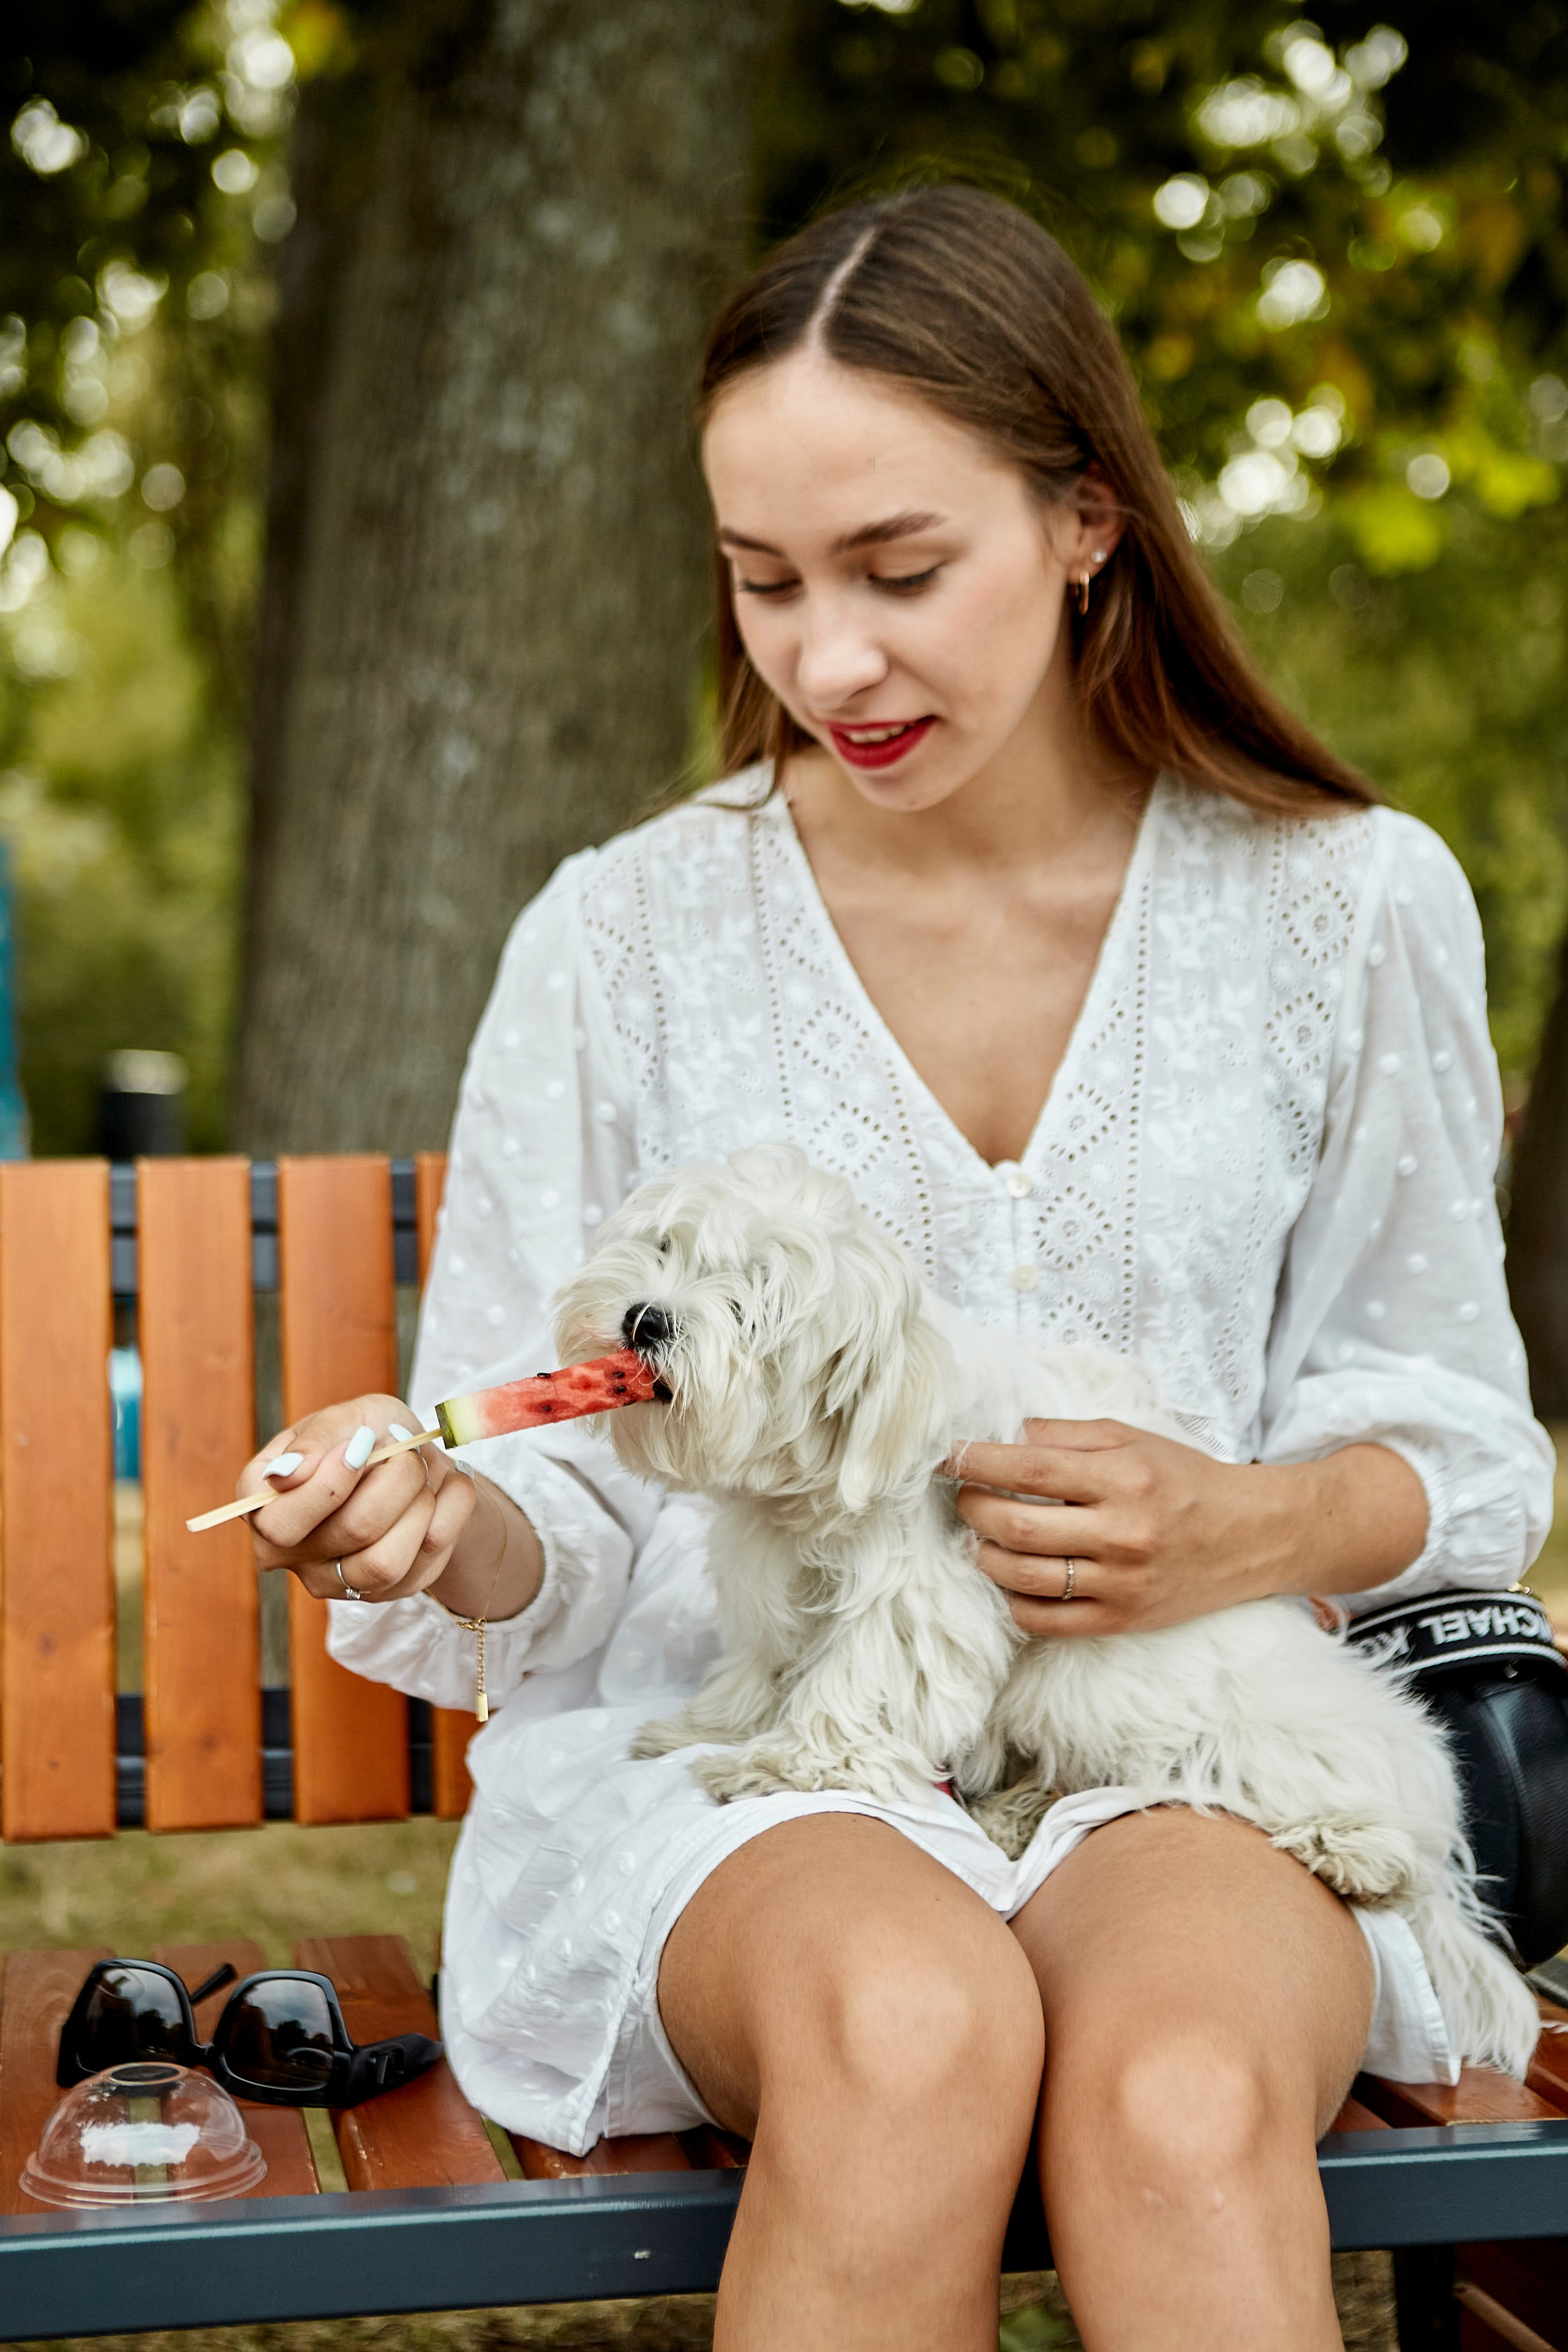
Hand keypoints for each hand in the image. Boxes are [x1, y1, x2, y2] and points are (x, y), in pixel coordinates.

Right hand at [243, 1394, 478, 1603]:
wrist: (418, 1464)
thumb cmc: (372, 1435)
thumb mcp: (348, 1416)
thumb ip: (315, 1439)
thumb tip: (284, 1475)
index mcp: (260, 1502)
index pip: (279, 1523)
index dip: (330, 1484)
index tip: (363, 1444)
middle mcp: (285, 1551)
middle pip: (351, 1532)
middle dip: (397, 1480)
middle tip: (407, 1452)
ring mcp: (330, 1580)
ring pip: (386, 1563)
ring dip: (421, 1506)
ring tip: (424, 1475)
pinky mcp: (380, 1593)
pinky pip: (424, 1565)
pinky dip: (449, 1516)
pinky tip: (446, 1490)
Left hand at [946, 1420, 1427, 1637]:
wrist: (1254, 1535)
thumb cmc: (1186, 1480)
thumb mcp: (1133, 1437)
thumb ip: (1067, 1435)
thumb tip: (1005, 1436)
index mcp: (1124, 1478)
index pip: (1029, 1468)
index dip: (977, 1461)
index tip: (948, 1455)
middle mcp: (1121, 1532)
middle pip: (1016, 1525)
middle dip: (973, 1507)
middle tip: (963, 1494)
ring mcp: (1120, 1582)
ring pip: (1021, 1576)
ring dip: (984, 1554)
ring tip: (981, 1535)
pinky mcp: (1121, 1620)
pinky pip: (1044, 1620)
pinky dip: (1013, 1600)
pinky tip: (1010, 1578)